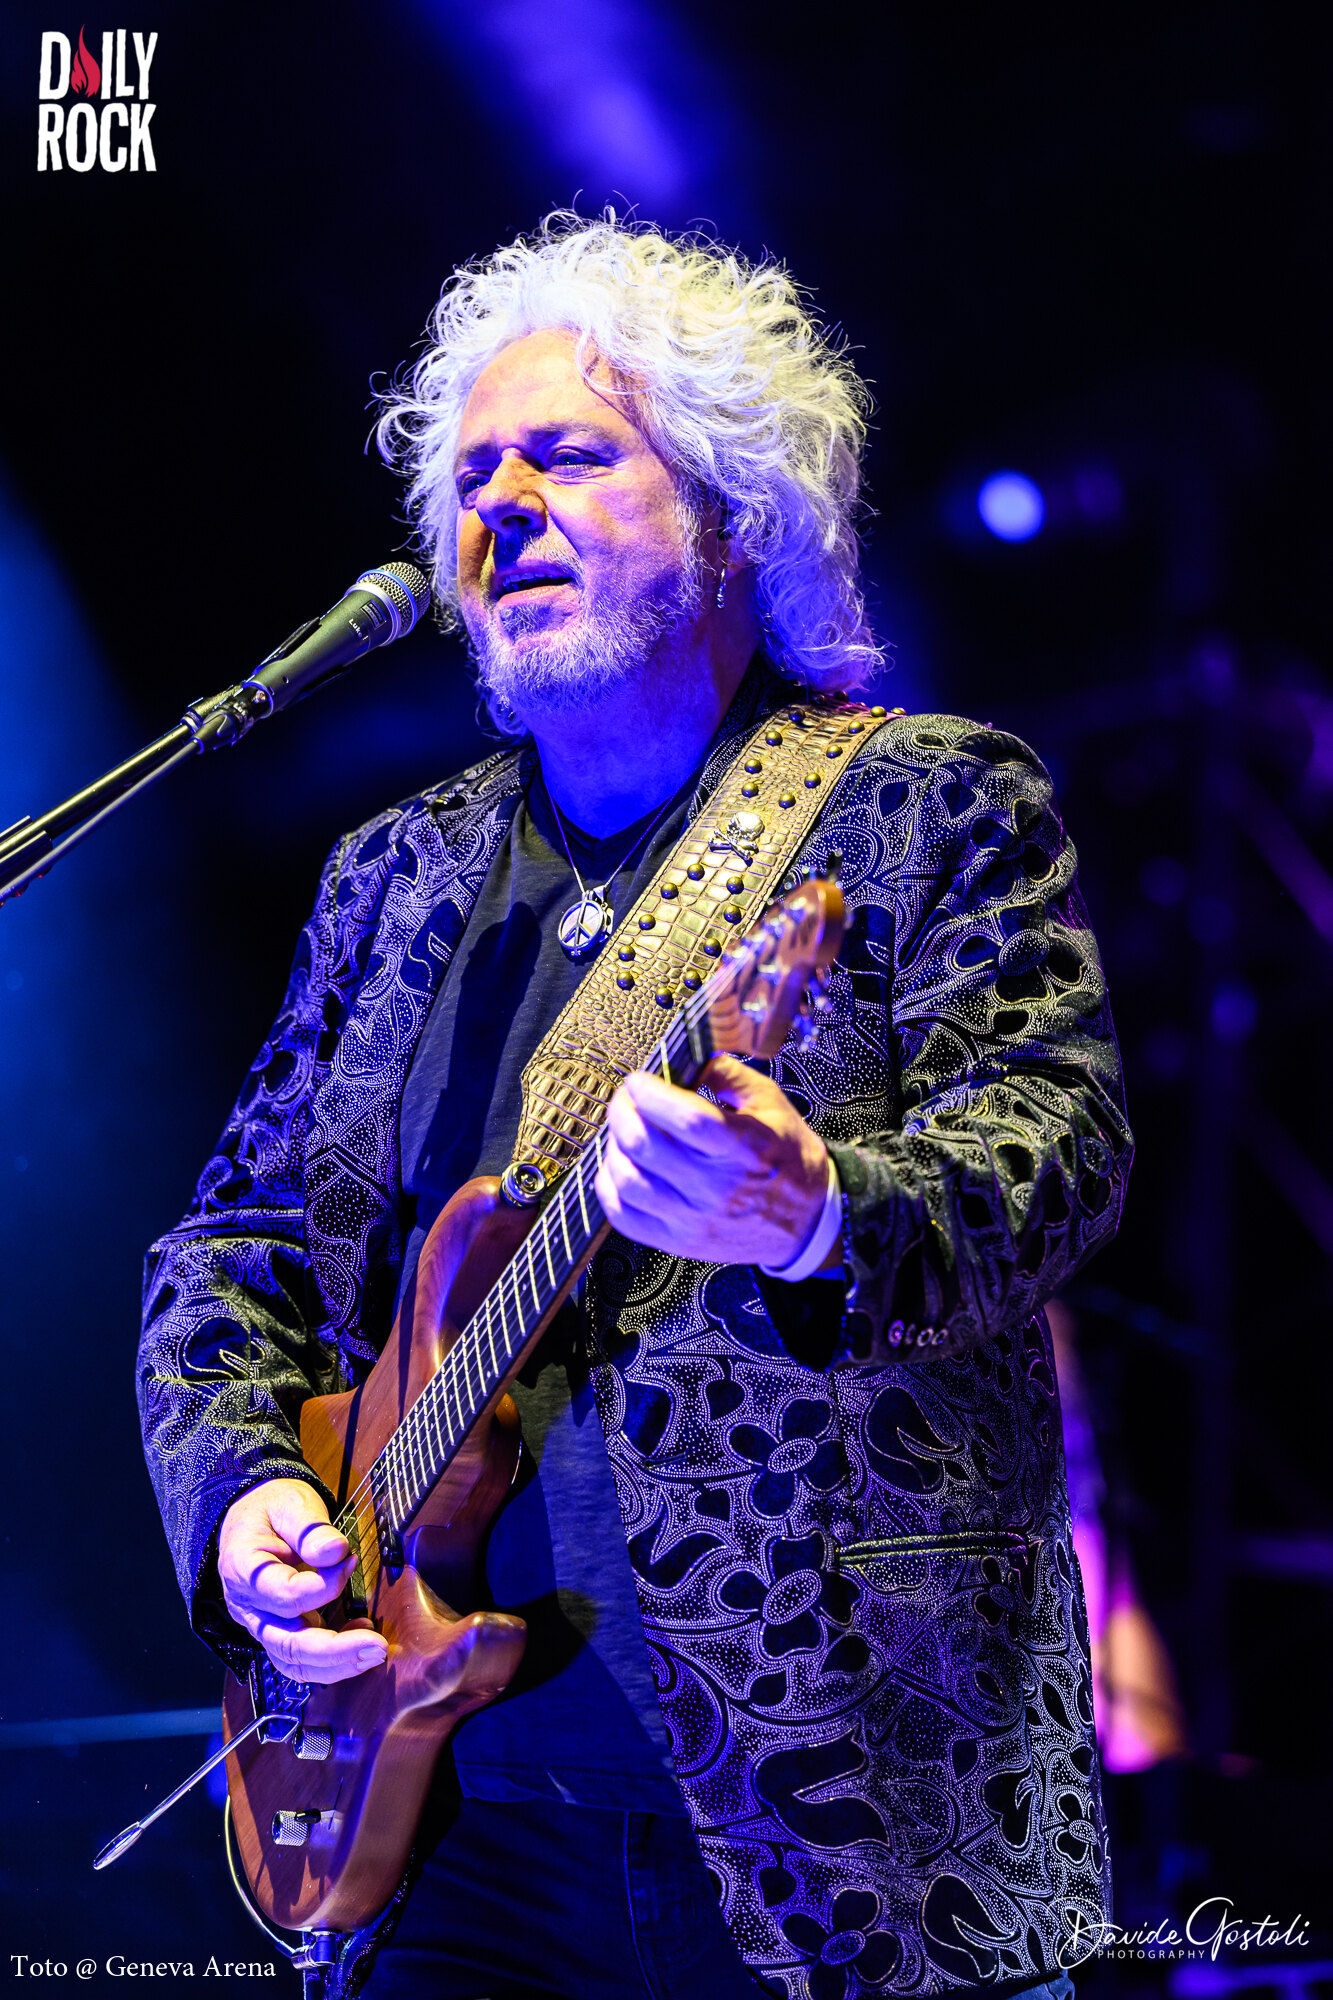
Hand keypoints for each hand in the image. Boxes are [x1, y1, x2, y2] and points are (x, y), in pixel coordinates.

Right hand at [217, 1478, 387, 1685]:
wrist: (253, 1516)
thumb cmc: (271, 1508)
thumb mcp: (291, 1503)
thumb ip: (311, 1528)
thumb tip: (337, 1552)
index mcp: (243, 1570)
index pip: (286, 1596)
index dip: (326, 1585)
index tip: (351, 1560)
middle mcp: (247, 1606)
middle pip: (287, 1645)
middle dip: (336, 1652)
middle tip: (377, 1646)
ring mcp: (260, 1622)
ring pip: (293, 1661)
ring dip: (336, 1665)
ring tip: (374, 1652)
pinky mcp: (277, 1629)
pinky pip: (300, 1657)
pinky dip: (331, 1657)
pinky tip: (359, 1635)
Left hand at [595, 1055, 829, 1267]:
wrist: (806, 1221)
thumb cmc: (787, 1158)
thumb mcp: (769, 1102)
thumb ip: (726, 1072)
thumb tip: (682, 1057)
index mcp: (743, 1147)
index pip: (686, 1118)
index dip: (651, 1092)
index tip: (640, 1080)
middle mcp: (716, 1187)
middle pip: (645, 1146)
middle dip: (622, 1111)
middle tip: (627, 1099)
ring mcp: (694, 1219)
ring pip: (627, 1181)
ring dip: (613, 1147)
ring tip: (625, 1132)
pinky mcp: (679, 1242)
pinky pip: (625, 1216)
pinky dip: (609, 1186)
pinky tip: (621, 1166)